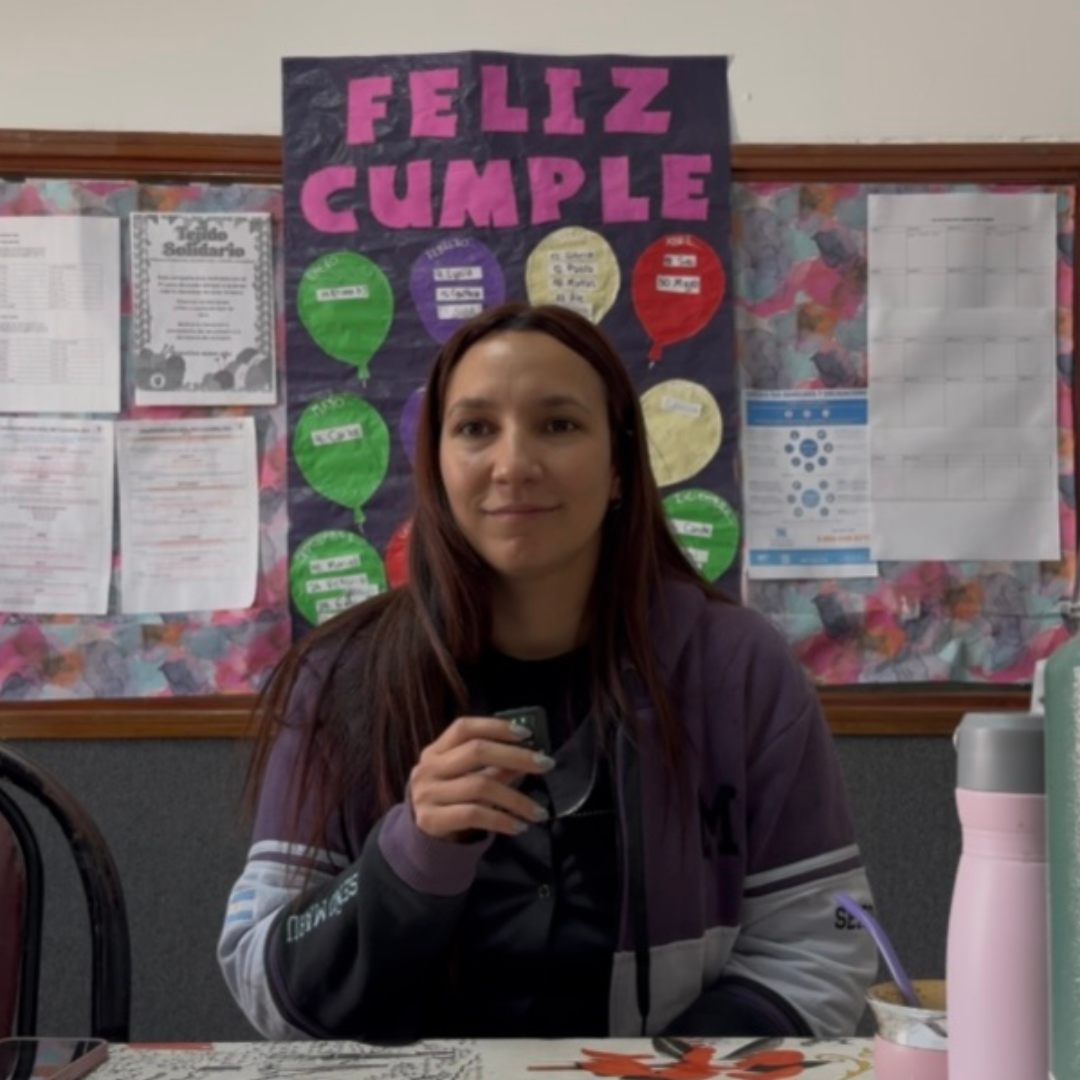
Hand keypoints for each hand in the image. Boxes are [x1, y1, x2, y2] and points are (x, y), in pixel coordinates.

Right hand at [409, 716, 553, 841]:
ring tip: (539, 811)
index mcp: (436, 750)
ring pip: (480, 786)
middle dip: (516, 756)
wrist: (424, 840)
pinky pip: (474, 814)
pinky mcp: (431, 820)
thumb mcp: (468, 779)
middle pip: (476, 752)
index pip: (464, 728)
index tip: (526, 734)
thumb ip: (494, 766)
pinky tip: (519, 826)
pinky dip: (501, 820)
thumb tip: (531, 757)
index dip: (495, 727)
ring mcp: (427, 794)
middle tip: (546, 765)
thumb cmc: (452, 801)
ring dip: (516, 799)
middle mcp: (428, 768)